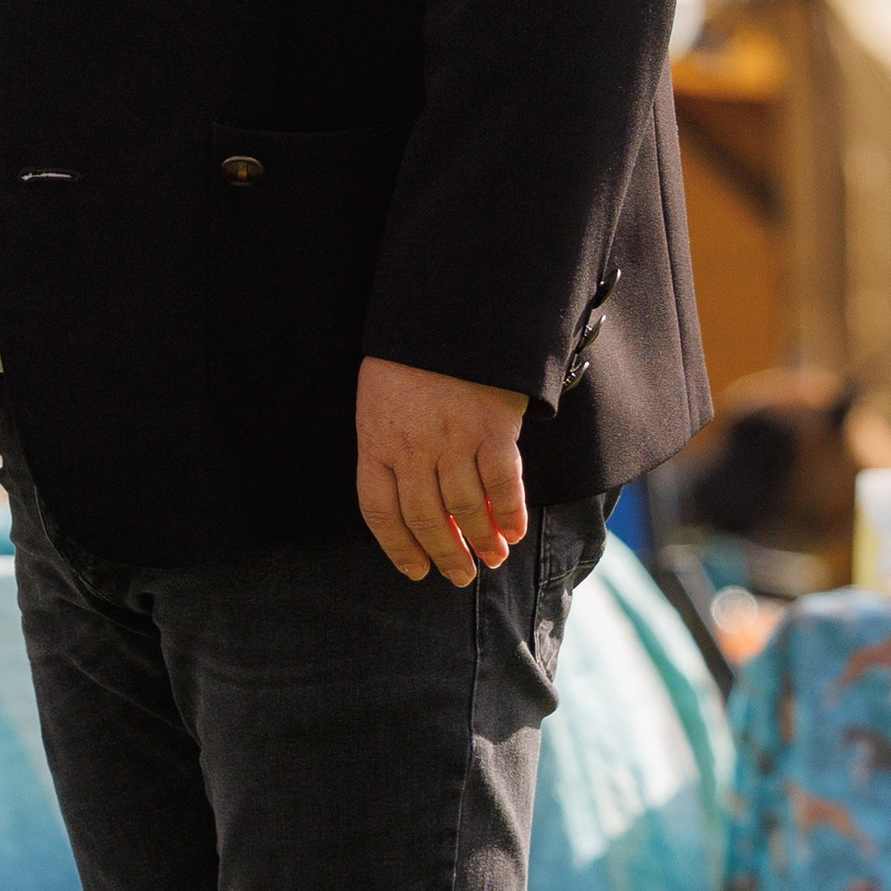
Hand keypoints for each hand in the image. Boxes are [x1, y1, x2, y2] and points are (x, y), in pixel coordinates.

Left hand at [356, 356, 528, 586]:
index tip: (416, 571)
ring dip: (481, 541)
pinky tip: (513, 531)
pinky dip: (510, 512)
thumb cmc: (408, 360)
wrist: (447, 314)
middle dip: (445, 554)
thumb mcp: (379, 402)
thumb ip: (388, 447)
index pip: (379, 512)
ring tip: (491, 559)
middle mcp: (412, 448)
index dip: (399, 548)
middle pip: (425, 518)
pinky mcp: (492, 428)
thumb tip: (414, 500)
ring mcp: (453, 439)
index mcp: (376, 442)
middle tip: (460, 577)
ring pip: (465, 508)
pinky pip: (503, 484)